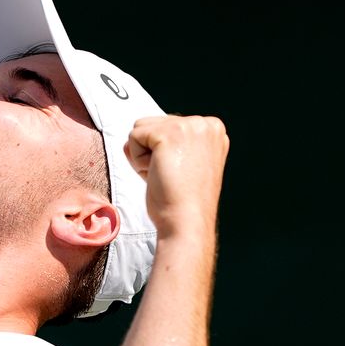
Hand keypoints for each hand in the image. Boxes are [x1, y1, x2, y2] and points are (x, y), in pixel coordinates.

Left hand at [122, 115, 228, 239]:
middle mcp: (205, 123)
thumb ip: (168, 145)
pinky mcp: (169, 133)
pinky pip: (133, 137)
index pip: (168, 127)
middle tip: (171, 178)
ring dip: (143, 156)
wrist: (187, 222)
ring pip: (141, 128)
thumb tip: (131, 139)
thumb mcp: (183, 165)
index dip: (164, 154)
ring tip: (164, 175)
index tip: (181, 175)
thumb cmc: (182, 202)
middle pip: (154, 124)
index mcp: (213, 130)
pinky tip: (156, 174)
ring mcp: (189, 126)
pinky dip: (137, 161)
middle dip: (152, 154)